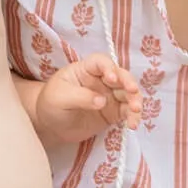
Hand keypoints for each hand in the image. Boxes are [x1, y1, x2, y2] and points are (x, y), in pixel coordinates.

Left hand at [32, 51, 147, 148]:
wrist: (51, 125)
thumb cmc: (51, 103)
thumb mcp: (60, 97)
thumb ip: (81, 97)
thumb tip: (102, 101)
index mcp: (86, 70)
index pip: (100, 62)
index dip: (109, 67)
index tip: (112, 79)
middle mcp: (101, 79)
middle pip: (120, 76)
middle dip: (128, 82)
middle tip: (133, 91)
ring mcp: (109, 95)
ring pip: (128, 93)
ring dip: (135, 100)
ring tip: (136, 111)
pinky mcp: (113, 112)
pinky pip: (127, 112)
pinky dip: (133, 116)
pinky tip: (132, 124)